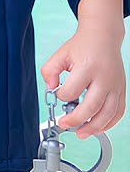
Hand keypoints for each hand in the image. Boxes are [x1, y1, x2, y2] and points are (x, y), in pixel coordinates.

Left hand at [42, 24, 125, 139]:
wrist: (103, 38)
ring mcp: (116, 86)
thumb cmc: (81, 47)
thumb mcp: (60, 54)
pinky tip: (98, 128)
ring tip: (81, 133)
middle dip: (76, 120)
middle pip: (92, 106)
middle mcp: (105, 78)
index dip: (61, 96)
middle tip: (65, 124)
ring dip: (94, 127)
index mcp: (88, 68)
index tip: (58, 94)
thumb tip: (50, 89)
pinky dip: (109, 123)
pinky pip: (119, 112)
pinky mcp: (122, 90)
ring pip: (108, 113)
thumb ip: (49, 71)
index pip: (72, 91)